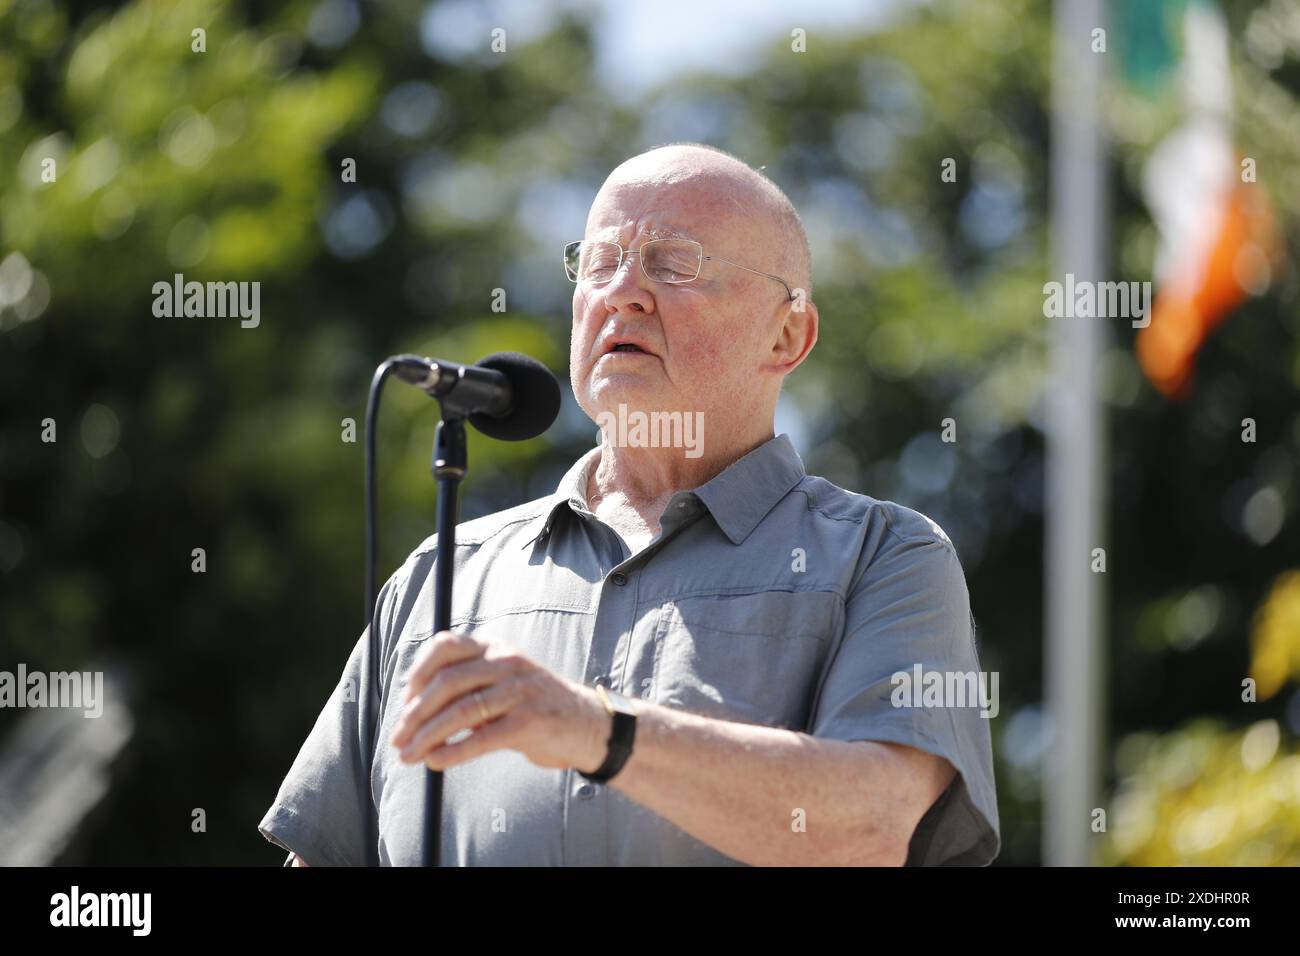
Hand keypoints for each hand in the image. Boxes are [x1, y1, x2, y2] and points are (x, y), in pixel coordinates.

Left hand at [389, 630, 610, 772]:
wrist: (588, 726)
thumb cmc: (535, 706)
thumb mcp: (503, 684)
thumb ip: (468, 688)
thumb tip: (415, 710)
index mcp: (496, 649)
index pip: (446, 647)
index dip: (418, 673)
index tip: (405, 701)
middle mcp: (507, 663)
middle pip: (447, 682)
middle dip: (415, 714)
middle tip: (398, 738)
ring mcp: (520, 691)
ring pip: (461, 711)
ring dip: (427, 736)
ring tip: (409, 755)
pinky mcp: (529, 722)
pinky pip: (482, 737)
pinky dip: (453, 751)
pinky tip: (436, 761)